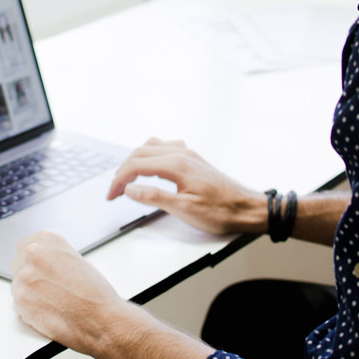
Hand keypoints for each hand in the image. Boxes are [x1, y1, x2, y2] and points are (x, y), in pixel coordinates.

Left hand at [10, 230, 124, 352]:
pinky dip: (29, 310)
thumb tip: (43, 264)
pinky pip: (18, 304)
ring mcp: (24, 276)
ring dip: (29, 294)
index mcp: (47, 239)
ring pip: (17, 285)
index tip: (40, 269)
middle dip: (29, 276)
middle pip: (18, 264)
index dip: (33, 261)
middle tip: (47, 288)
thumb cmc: (95, 293)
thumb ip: (53, 257)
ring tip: (52, 301)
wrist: (101, 318)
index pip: (25, 246)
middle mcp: (33, 253)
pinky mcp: (20, 300)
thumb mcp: (75, 260)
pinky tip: (48, 310)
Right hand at [107, 137, 266, 234]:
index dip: (119, 180)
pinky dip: (151, 154)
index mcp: (177, 165)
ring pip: (152, 146)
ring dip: (135, 159)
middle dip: (123, 170)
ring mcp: (188, 154)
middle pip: (140, 153)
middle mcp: (182, 154)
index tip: (111, 195)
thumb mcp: (184, 210)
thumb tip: (130, 189)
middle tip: (115, 190)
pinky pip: (166, 146)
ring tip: (128, 177)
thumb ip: (154, 197)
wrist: (247, 208)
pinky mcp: (193, 159)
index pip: (137, 165)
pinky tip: (152, 165)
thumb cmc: (220, 212)